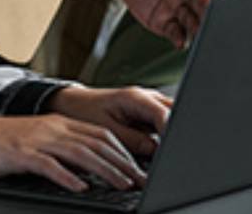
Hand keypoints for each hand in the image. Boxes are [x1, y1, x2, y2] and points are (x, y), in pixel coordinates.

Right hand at [0, 114, 147, 191]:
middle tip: (139, 179)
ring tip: (121, 184)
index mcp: (60, 122)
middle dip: (121, 162)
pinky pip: (49, 164)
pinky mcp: (22, 154)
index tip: (138, 167)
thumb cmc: (6, 143)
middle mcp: (53, 127)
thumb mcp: (41, 140)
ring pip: (79, 152)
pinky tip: (81, 187)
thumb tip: (92, 169)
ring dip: (104, 170)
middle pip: (95, 142)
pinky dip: (68, 176)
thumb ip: (65, 149)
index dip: (122, 151)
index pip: (100, 133)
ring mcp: (38, 139)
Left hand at [45, 85, 171, 159]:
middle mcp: (146, 96)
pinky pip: (164, 122)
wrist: (74, 104)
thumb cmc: (85, 113)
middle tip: (171, 154)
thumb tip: (157, 150)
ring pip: (173, 116)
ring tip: (163, 152)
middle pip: (175, 112)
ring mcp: (149, 103)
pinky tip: (159, 148)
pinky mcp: (148, 112)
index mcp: (136, 97)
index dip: (172, 134)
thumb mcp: (108, 131)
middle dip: (176, 132)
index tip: (173, 152)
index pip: (165, 115)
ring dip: (171, 133)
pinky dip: (165, 134)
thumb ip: (134, 140)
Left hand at [109, 0, 211, 48]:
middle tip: (209, 25)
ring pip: (193, 19)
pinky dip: (179, 37)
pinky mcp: (164, 17)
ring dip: (197, 29)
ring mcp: (176, 2)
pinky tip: (179, 42)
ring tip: (199, 39)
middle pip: (202, 2)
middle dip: (207, 14)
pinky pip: (175, 30)